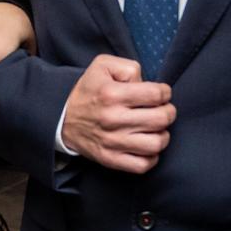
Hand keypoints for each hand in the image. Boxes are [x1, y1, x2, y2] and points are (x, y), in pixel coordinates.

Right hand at [60, 56, 174, 172]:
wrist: (62, 118)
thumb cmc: (88, 90)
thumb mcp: (103, 66)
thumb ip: (129, 67)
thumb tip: (147, 85)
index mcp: (112, 94)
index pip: (157, 94)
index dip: (165, 92)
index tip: (160, 94)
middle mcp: (113, 119)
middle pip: (161, 119)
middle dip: (168, 112)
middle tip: (162, 110)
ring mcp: (112, 142)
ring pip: (157, 144)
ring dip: (162, 134)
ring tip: (155, 128)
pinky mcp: (110, 159)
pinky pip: (143, 165)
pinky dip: (151, 157)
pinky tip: (146, 145)